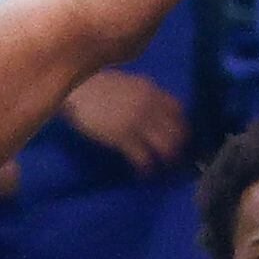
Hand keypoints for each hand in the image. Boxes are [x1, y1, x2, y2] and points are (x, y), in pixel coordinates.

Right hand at [62, 70, 188, 175]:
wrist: (77, 88)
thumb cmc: (95, 85)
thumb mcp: (126, 84)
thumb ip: (141, 95)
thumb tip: (150, 110)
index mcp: (151, 90)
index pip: (178, 110)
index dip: (181, 126)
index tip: (180, 137)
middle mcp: (150, 106)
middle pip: (177, 131)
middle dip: (178, 147)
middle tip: (174, 158)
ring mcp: (138, 123)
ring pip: (165, 147)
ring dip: (166, 160)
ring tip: (162, 169)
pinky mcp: (123, 138)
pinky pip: (143, 158)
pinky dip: (146, 169)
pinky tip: (143, 175)